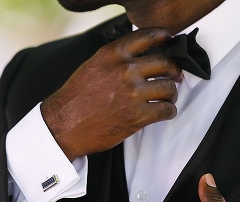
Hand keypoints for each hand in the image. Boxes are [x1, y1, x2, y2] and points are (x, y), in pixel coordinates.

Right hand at [41, 28, 183, 160]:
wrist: (64, 125)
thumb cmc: (74, 100)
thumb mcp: (91, 67)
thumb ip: (114, 59)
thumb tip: (136, 57)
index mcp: (112, 55)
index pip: (146, 37)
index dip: (162, 37)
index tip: (168, 40)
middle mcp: (125, 71)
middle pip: (164, 63)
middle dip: (173, 70)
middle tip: (175, 75)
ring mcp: (133, 94)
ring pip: (168, 88)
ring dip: (172, 93)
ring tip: (168, 97)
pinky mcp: (137, 116)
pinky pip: (166, 110)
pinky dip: (169, 111)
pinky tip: (165, 111)